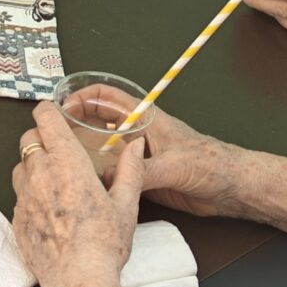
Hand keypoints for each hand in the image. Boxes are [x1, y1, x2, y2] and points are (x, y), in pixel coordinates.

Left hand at [11, 101, 141, 286]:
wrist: (79, 282)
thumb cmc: (103, 245)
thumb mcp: (126, 205)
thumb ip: (130, 169)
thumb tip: (134, 147)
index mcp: (67, 163)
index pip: (46, 119)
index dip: (48, 111)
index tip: (55, 113)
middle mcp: (40, 175)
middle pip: (28, 139)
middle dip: (41, 138)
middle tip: (59, 149)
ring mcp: (24, 198)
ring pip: (19, 166)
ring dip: (33, 166)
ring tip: (54, 180)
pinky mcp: (17, 220)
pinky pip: (18, 196)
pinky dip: (30, 194)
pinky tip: (49, 209)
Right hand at [38, 88, 240, 220]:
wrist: (232, 189)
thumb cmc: (212, 165)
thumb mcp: (173, 166)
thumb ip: (140, 172)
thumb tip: (107, 180)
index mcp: (147, 119)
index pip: (107, 98)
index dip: (83, 97)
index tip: (62, 108)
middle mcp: (139, 135)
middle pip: (99, 122)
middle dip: (75, 124)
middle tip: (54, 136)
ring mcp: (140, 157)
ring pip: (104, 149)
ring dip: (85, 153)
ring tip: (62, 161)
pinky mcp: (144, 178)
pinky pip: (114, 174)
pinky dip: (99, 177)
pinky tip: (86, 186)